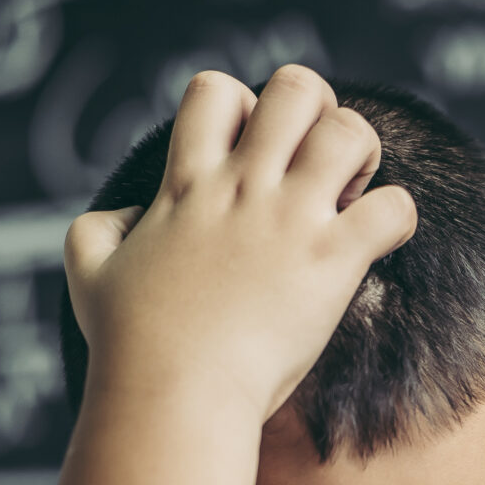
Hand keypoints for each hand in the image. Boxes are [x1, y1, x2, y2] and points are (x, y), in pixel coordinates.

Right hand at [62, 65, 418, 423]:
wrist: (173, 396)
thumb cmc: (130, 346)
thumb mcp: (88, 272)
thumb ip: (99, 227)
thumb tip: (129, 214)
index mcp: (187, 185)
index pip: (216, 89)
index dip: (244, 108)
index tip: (253, 158)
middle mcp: (242, 189)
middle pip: (296, 88)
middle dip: (319, 112)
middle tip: (319, 166)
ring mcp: (289, 220)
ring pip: (351, 130)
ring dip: (364, 155)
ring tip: (351, 198)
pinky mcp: (331, 261)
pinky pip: (394, 207)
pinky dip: (396, 217)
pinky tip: (375, 245)